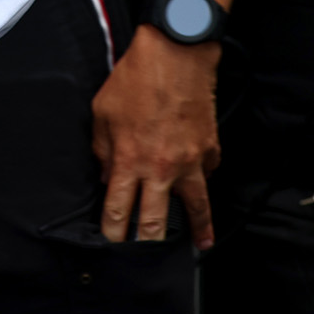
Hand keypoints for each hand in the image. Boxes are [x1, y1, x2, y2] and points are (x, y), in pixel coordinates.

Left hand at [91, 26, 219, 245]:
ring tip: (200, 244)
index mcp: (129, 160)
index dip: (114, 232)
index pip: (120, 210)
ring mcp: (191, 162)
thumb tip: (108, 176)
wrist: (176, 57)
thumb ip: (102, 150)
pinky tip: (200, 186)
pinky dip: (202, 181)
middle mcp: (162, 168)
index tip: (112, 243)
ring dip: (198, 228)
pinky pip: (206, 175)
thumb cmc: (135, 80)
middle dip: (148, 242)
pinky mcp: (211, 151)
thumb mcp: (102, 113)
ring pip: (196, 207)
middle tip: (144, 255)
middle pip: (156, 220)